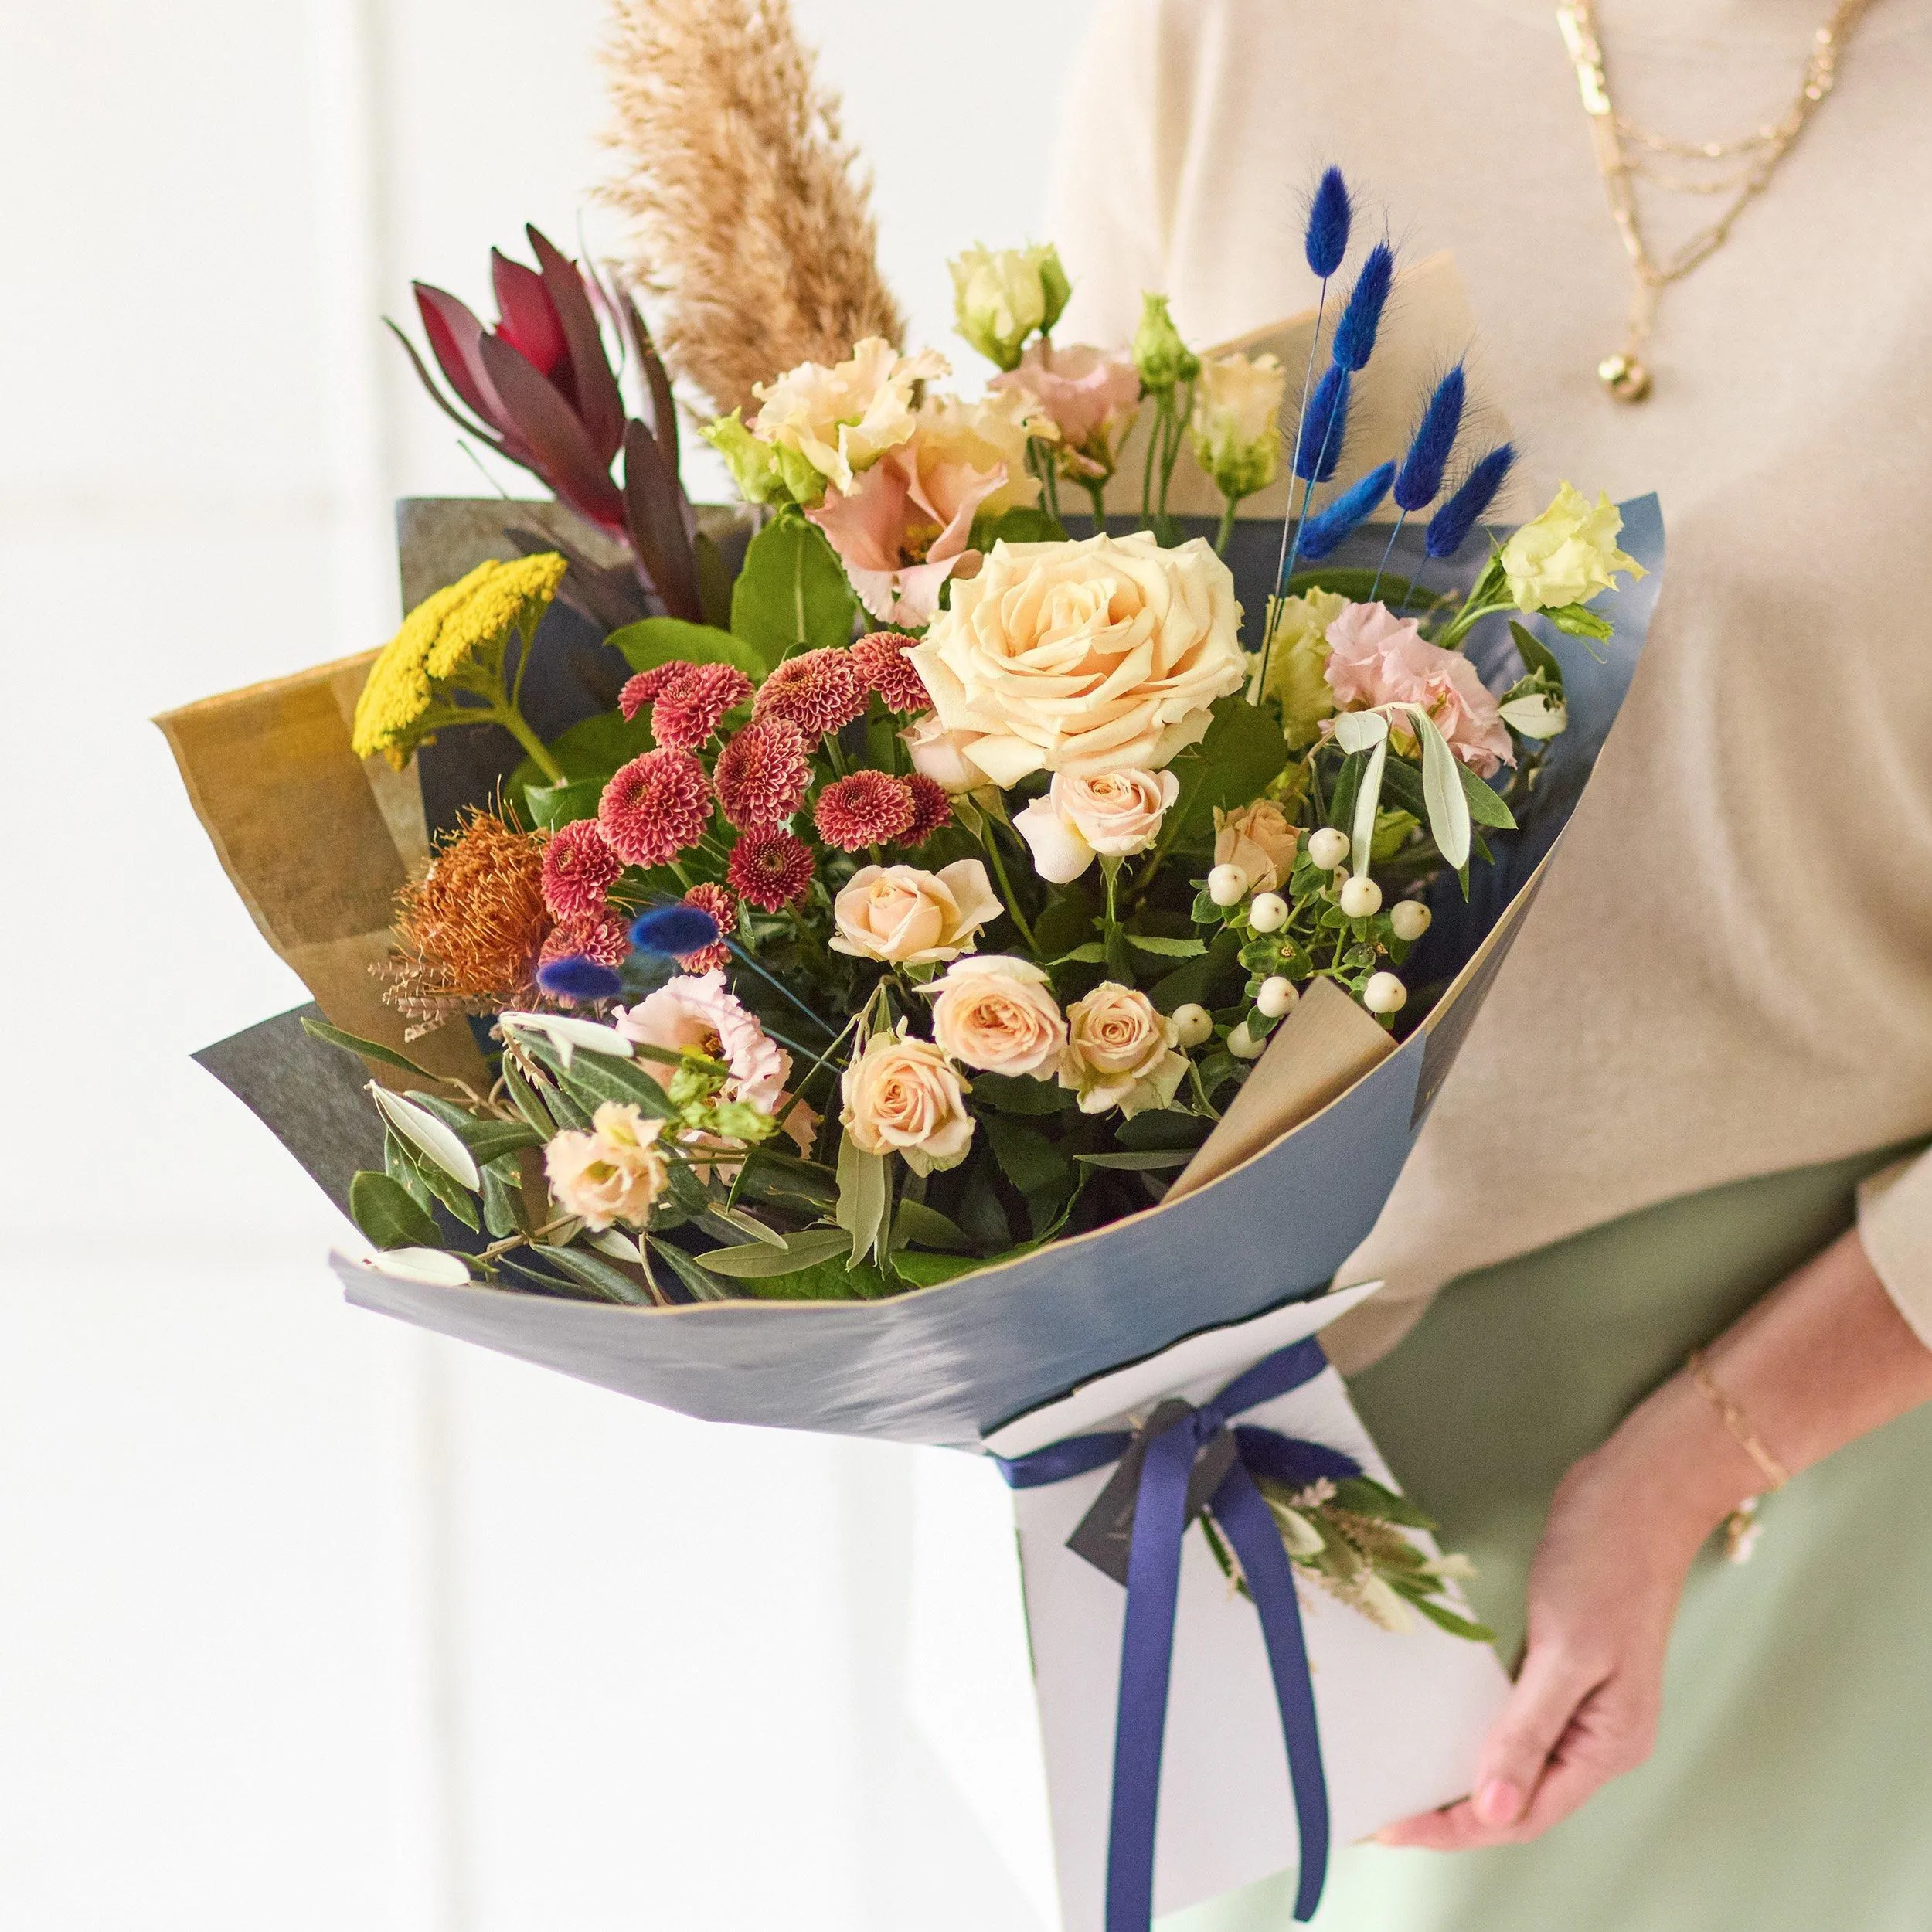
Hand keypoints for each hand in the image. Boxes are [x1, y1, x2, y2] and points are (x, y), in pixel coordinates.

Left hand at [1376, 1437, 1708, 1848]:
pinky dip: (1474, 1732)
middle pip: (1517, 1798)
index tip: (1393, 1829)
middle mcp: (1597, 1736)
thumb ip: (1529, 1731)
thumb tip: (1493, 1811)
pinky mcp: (1562, 1666)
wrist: (1637, 1492)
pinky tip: (1434, 1730)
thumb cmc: (1607, 1565)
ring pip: (1513, 1761)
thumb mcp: (1567, 1650)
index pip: (1524, 1813)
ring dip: (1460, 1778)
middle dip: (1453, 1815)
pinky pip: (1512, 1718)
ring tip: (1398, 1784)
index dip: (1457, 1829)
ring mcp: (1581, 1701)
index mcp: (1608, 1745)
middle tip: (1381, 1815)